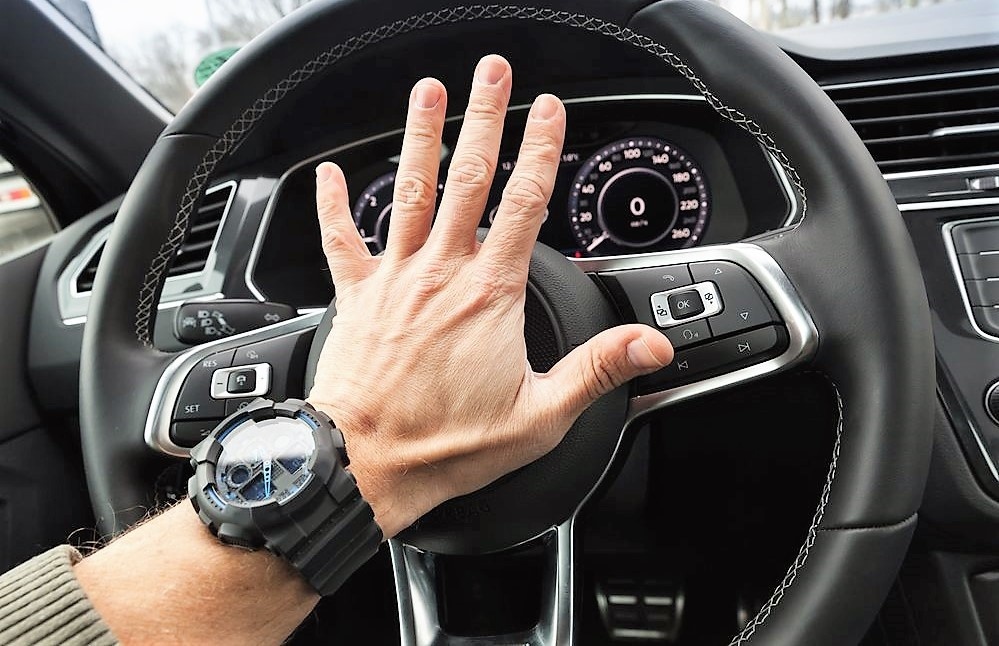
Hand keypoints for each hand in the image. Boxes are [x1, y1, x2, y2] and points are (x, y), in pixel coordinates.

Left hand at [307, 55, 672, 537]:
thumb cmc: (445, 445)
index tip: (549, 110)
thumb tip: (651, 346)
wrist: (363, 463)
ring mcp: (394, 279)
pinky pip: (341, 239)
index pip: (524, 203)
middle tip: (493, 72)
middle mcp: (440, 273)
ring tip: (429, 91)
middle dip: (484, 118)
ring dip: (420, 136)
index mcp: (490, 294)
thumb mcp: (539, 416)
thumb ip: (597, 370)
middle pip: (467, 177)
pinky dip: (334, 204)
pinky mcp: (356, 297)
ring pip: (409, 190)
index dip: (540, 150)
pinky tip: (330, 173)